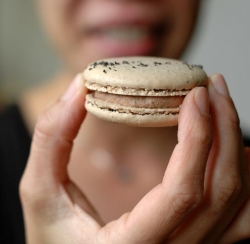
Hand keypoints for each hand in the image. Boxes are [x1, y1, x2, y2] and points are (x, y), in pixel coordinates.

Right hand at [20, 74, 249, 242]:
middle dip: (223, 130)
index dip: (197, 138)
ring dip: (237, 150)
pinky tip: (236, 149)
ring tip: (223, 108)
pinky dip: (246, 179)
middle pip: (220, 192)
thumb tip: (79, 88)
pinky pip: (239, 218)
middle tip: (213, 88)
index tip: (196, 95)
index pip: (182, 192)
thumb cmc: (51, 236)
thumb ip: (52, 137)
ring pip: (239, 205)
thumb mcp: (40, 189)